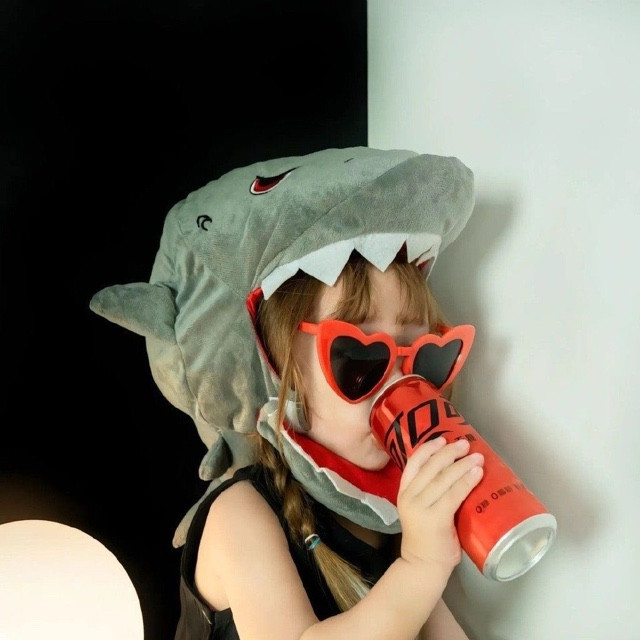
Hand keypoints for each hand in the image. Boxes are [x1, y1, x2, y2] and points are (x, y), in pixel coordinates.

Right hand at [397, 437, 483, 570]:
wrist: (423, 567)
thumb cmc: (428, 539)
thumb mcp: (422, 510)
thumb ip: (433, 494)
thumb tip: (459, 475)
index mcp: (404, 493)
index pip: (413, 464)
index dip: (428, 449)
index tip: (442, 440)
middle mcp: (410, 497)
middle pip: (430, 467)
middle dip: (449, 453)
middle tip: (464, 444)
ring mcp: (421, 508)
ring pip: (443, 478)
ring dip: (462, 465)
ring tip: (477, 457)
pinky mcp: (435, 518)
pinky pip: (453, 494)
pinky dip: (466, 482)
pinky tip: (477, 474)